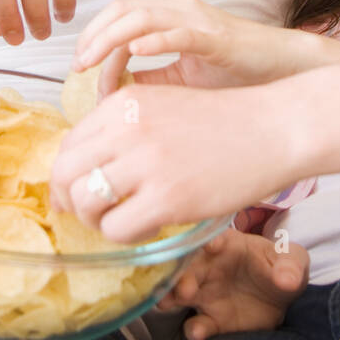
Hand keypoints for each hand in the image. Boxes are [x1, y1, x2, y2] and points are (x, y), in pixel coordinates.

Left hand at [50, 82, 296, 242]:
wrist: (275, 128)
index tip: (78, 192)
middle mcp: (126, 127)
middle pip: (65, 173)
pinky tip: (147, 228)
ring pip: (84, 202)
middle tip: (89, 215)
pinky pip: (116, 229)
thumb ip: (124, 129)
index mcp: (123, 102)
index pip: (68, 143)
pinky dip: (124, 236)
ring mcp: (145, 162)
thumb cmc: (225, 123)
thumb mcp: (163, 107)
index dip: (68, 175)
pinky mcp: (166, 197)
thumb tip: (88, 168)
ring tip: (121, 221)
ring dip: (96, 221)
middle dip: (70, 201)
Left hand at [73, 0, 339, 93]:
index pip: (118, 16)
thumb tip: (117, 94)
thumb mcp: (184, 80)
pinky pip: (179, 34)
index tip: (82, 73)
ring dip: (111, 40)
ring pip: (141, 17)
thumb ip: (153, 81)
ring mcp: (198, 21)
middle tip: (77, 67)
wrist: (286, 73)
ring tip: (93, 64)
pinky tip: (136, 53)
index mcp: (169, 18)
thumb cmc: (238, 77)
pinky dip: (154, 40)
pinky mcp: (216, 38)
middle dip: (93, 36)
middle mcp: (179, 11)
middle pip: (121, 10)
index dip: (94, 39)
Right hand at [159, 230, 308, 339]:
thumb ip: (290, 266)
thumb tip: (287, 279)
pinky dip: (194, 329)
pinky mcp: (212, 319)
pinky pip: (197, 324)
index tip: (211, 246)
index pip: (211, 237)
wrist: (282, 296)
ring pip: (180, 293)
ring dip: (171, 297)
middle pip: (187, 266)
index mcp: (226, 244)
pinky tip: (198, 332)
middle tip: (184, 287)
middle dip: (181, 274)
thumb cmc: (281, 266)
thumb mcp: (292, 260)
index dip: (207, 239)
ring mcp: (206, 293)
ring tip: (169, 303)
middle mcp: (208, 266)